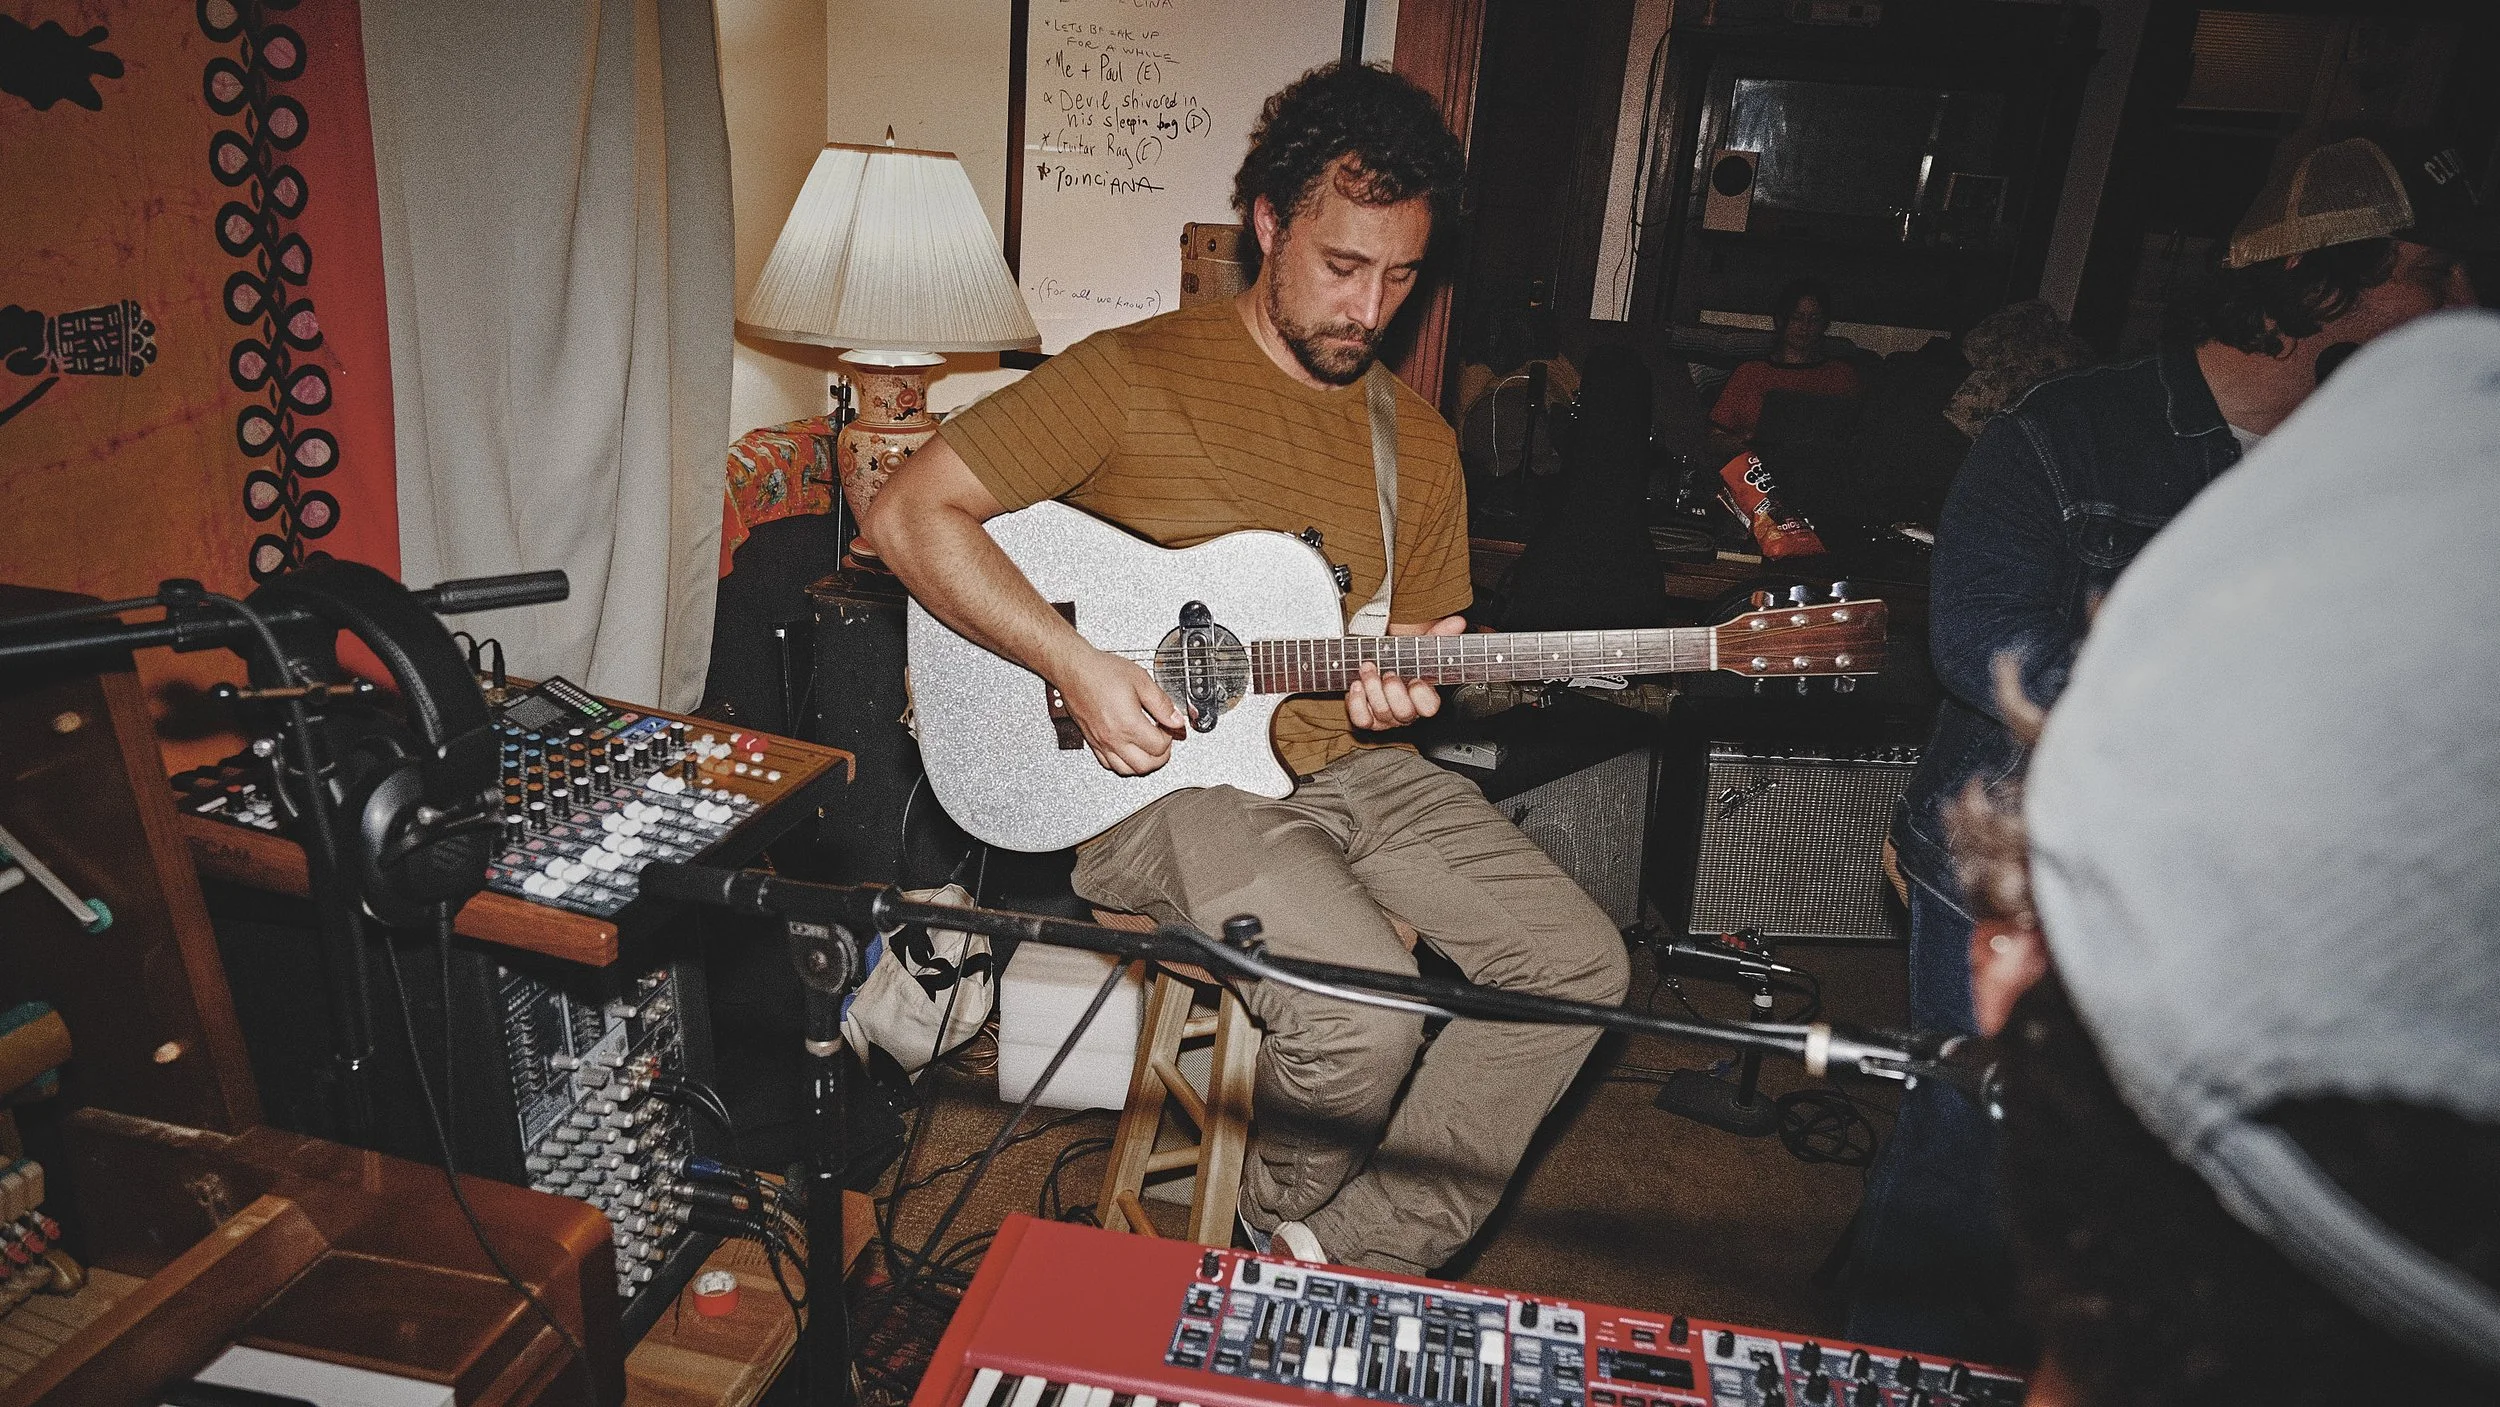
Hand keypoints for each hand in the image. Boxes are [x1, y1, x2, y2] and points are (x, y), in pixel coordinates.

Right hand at [1052, 645, 1185, 775]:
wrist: (1074, 670)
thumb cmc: (1101, 671)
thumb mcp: (1141, 680)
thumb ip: (1161, 703)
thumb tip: (1176, 720)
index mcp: (1128, 723)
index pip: (1159, 746)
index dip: (1170, 736)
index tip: (1169, 726)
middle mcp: (1114, 737)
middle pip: (1145, 765)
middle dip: (1161, 756)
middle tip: (1164, 740)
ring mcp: (1101, 742)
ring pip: (1127, 770)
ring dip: (1143, 763)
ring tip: (1149, 748)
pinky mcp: (1092, 741)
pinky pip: (1108, 764)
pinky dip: (1122, 763)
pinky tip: (1128, 750)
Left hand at [1346, 614, 1465, 730]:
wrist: (1377, 665)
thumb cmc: (1402, 660)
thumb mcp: (1420, 646)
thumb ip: (1439, 635)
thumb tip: (1458, 622)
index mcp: (1424, 698)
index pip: (1429, 708)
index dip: (1421, 696)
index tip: (1416, 679)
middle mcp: (1406, 711)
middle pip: (1404, 713)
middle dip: (1394, 691)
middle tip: (1388, 673)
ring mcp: (1386, 718)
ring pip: (1382, 713)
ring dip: (1373, 688)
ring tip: (1368, 668)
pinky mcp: (1367, 718)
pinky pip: (1361, 720)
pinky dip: (1357, 702)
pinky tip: (1357, 684)